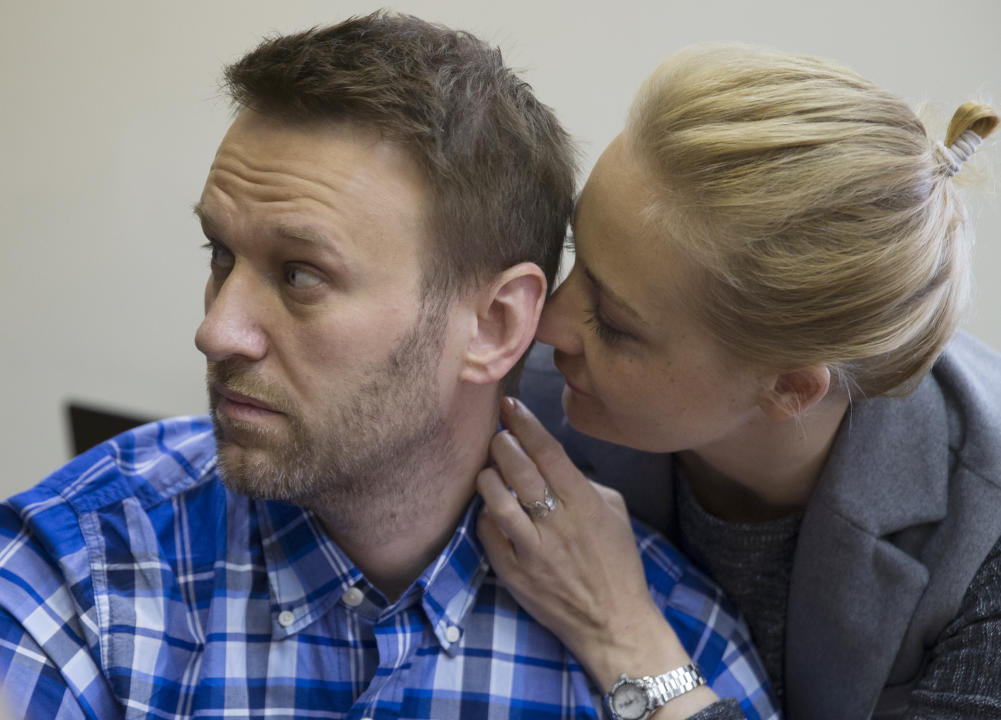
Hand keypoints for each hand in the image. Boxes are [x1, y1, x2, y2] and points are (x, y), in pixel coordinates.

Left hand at [476, 398, 712, 710]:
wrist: (613, 623)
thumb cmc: (617, 564)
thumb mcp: (615, 513)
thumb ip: (585, 483)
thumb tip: (553, 463)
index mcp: (584, 503)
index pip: (548, 452)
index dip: (525, 423)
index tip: (508, 405)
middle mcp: (556, 523)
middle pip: (518, 469)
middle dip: (502, 444)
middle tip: (497, 436)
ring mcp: (532, 549)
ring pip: (496, 499)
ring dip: (488, 476)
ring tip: (489, 469)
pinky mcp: (513, 572)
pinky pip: (488, 533)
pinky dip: (485, 515)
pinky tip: (490, 510)